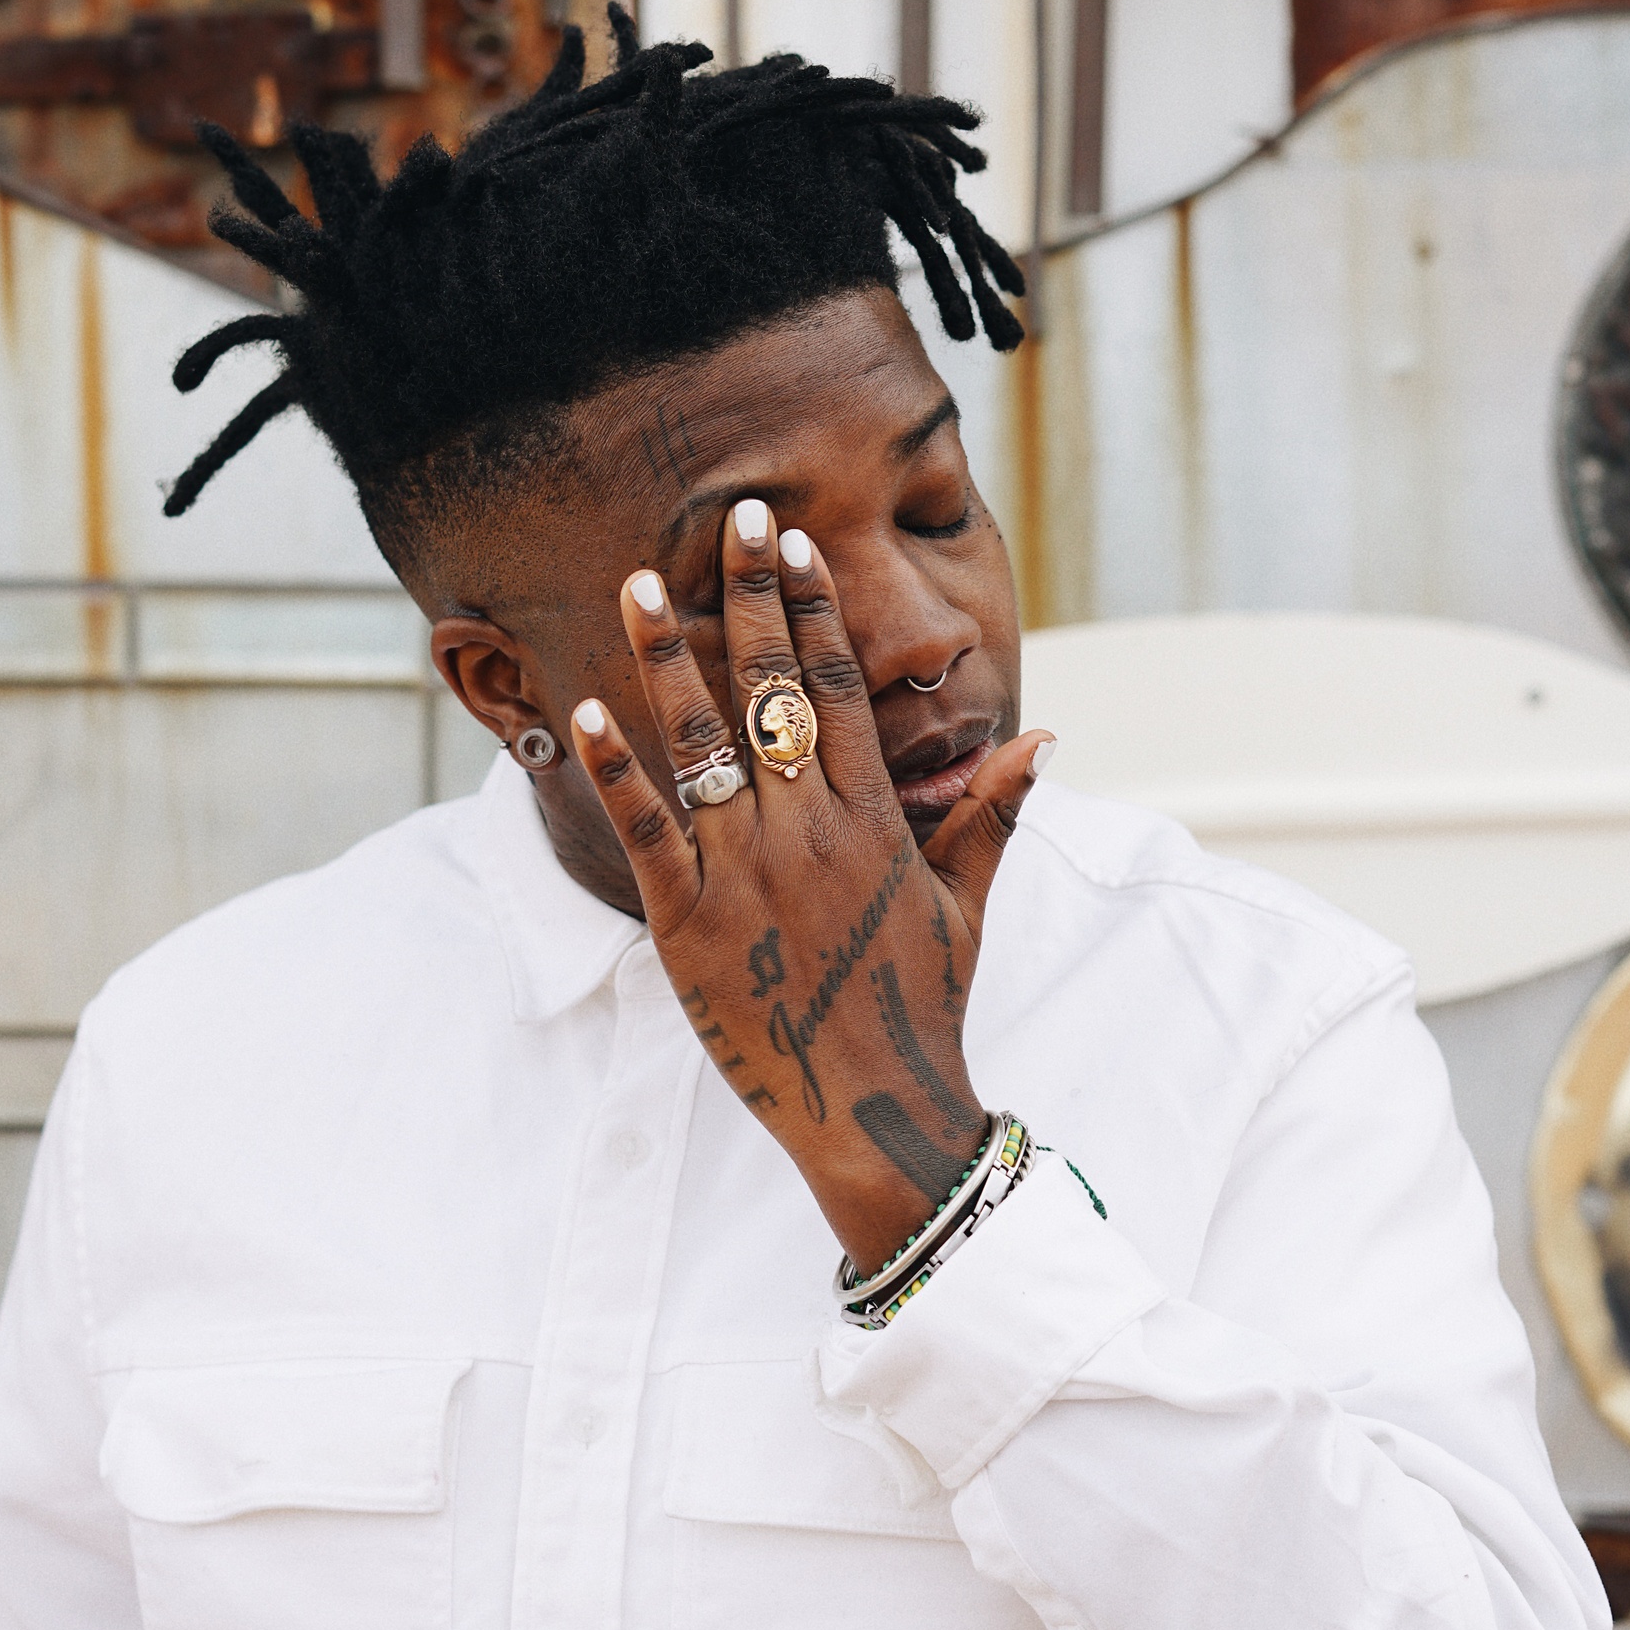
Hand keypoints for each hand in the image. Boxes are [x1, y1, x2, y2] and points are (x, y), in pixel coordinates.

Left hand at [570, 500, 1051, 1275]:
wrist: (876, 1112)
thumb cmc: (920, 1007)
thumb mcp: (967, 906)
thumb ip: (992, 816)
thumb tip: (1042, 740)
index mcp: (873, 820)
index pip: (838, 689)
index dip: (814, 610)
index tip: (793, 546)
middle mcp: (809, 830)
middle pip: (773, 690)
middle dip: (752, 599)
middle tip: (732, 517)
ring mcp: (746, 872)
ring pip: (701, 744)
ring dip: (669, 660)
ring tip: (639, 585)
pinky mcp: (690, 921)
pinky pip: (647, 831)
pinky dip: (616, 771)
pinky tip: (587, 712)